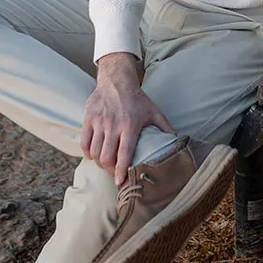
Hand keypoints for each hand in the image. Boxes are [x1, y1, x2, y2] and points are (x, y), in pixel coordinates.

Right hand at [82, 54, 175, 185]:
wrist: (117, 80)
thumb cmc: (137, 99)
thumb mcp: (154, 112)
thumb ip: (165, 128)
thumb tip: (177, 142)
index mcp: (131, 125)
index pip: (124, 153)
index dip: (121, 170)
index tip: (119, 183)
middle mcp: (113, 124)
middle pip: (106, 157)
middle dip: (109, 170)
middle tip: (113, 174)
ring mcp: (99, 121)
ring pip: (94, 152)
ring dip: (99, 163)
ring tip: (105, 165)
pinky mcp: (88, 118)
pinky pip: (84, 142)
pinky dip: (88, 153)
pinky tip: (94, 155)